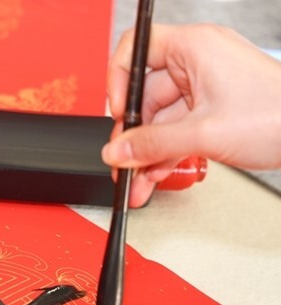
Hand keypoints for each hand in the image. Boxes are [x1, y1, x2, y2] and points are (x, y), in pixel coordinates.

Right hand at [103, 24, 280, 206]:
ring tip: (137, 180)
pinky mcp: (212, 109)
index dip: (119, 80)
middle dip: (132, 134)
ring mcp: (205, 87)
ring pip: (159, 119)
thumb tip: (117, 151)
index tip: (116, 113)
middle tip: (123, 161)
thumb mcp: (203, 133)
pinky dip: (164, 152)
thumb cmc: (278, 115)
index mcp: (195, 47)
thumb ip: (151, 144)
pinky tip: (154, 174)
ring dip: (146, 152)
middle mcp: (197, 62)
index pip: (136, 48)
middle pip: (144, 94)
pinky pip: (176, 129)